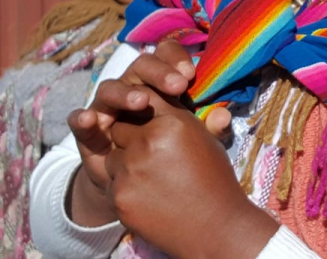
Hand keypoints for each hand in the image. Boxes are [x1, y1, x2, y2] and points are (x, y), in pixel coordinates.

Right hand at [66, 41, 197, 224]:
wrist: (141, 187)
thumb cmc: (170, 153)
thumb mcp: (192, 141)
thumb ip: (208, 128)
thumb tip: (224, 116)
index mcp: (160, 84)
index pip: (165, 56)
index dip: (176, 58)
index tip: (190, 74)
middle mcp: (132, 88)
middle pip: (140, 66)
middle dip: (159, 73)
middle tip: (177, 85)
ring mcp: (108, 108)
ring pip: (111, 89)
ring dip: (125, 92)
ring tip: (141, 102)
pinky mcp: (89, 131)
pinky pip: (81, 120)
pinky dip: (83, 117)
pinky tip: (90, 118)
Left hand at [104, 81, 277, 258]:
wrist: (215, 228)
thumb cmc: (215, 181)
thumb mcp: (207, 142)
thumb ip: (187, 118)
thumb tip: (186, 98)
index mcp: (173, 123)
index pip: (145, 99)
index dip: (145, 110)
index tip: (150, 120)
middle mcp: (148, 141)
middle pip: (121, 126)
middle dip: (132, 137)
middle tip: (152, 156)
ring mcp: (130, 170)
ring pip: (112, 156)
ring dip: (125, 163)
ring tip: (152, 178)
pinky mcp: (119, 196)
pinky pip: (111, 183)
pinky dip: (124, 188)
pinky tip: (147, 196)